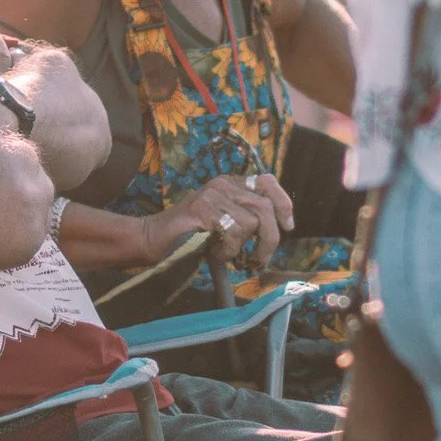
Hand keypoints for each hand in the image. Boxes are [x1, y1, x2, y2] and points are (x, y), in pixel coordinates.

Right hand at [143, 170, 293, 268]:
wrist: (152, 239)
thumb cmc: (189, 236)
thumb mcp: (223, 224)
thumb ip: (246, 220)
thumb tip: (278, 230)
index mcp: (229, 184)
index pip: (267, 181)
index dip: (283, 202)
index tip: (288, 225)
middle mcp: (222, 185)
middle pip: (265, 206)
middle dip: (270, 237)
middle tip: (259, 258)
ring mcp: (212, 195)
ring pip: (251, 222)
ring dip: (243, 248)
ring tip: (225, 254)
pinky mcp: (202, 210)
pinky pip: (232, 232)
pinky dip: (228, 251)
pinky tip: (213, 252)